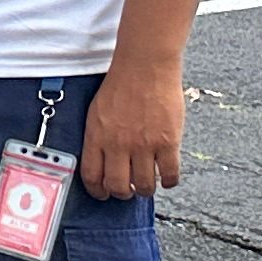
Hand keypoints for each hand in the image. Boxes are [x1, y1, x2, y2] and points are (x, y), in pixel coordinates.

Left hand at [80, 62, 187, 198]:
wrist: (144, 66)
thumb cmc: (120, 86)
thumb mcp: (97, 113)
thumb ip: (99, 137)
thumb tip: (101, 160)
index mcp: (96, 137)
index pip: (92, 176)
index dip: (98, 191)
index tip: (103, 194)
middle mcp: (117, 145)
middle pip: (118, 186)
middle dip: (122, 194)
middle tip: (128, 192)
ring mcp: (143, 145)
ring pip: (144, 185)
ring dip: (145, 190)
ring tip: (147, 186)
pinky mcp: (167, 142)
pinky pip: (169, 174)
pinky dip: (168, 181)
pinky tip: (167, 179)